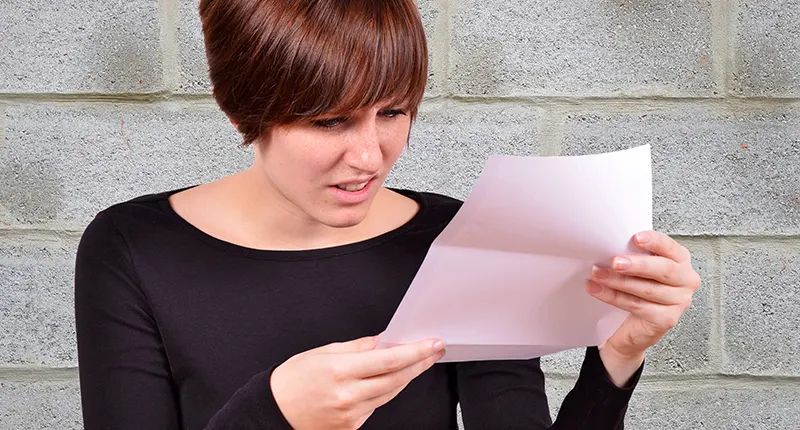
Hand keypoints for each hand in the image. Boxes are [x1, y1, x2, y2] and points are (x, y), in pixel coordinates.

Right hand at [270, 335, 445, 429]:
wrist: (274, 411)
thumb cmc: (293, 379)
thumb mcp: (323, 352)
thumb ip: (358, 347)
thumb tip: (384, 340)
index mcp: (340, 371)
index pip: (389, 360)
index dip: (416, 351)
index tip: (432, 344)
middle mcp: (348, 395)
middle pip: (396, 378)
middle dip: (420, 363)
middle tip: (434, 350)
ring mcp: (351, 415)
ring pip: (390, 393)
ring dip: (407, 376)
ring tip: (418, 362)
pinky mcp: (352, 427)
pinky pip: (377, 407)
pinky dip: (386, 391)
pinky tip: (391, 380)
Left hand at [586, 231, 700, 380]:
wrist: (635, 326)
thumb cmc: (639, 289)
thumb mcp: (639, 269)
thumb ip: (633, 255)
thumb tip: (609, 244)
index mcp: (680, 260)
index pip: (670, 247)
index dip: (654, 241)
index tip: (635, 238)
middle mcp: (686, 280)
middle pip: (663, 270)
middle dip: (636, 265)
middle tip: (614, 262)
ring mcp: (679, 301)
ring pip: (647, 289)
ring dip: (618, 281)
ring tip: (597, 274)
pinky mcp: (667, 319)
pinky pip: (637, 305)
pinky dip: (614, 297)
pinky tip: (598, 290)